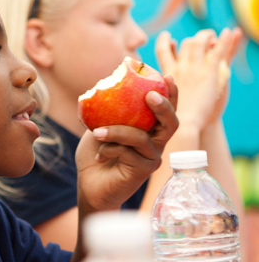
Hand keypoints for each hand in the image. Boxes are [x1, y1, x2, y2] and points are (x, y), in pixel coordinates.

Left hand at [75, 75, 178, 211]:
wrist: (89, 185)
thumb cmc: (96, 154)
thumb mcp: (99, 126)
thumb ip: (106, 110)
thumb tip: (102, 84)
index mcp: (149, 129)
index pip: (166, 110)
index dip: (172, 94)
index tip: (167, 76)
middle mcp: (155, 143)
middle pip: (171, 123)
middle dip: (163, 107)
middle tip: (149, 95)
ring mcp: (151, 158)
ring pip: (142, 139)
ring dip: (118, 132)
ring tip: (97, 132)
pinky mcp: (143, 171)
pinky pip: (129, 154)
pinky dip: (110, 150)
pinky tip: (99, 156)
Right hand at [155, 28, 241, 129]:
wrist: (184, 124)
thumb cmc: (169, 120)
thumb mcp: (159, 102)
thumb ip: (157, 94)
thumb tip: (151, 93)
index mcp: (167, 74)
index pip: (162, 50)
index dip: (164, 41)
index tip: (167, 37)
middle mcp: (179, 67)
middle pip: (185, 44)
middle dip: (193, 39)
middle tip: (202, 40)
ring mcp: (194, 68)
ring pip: (200, 43)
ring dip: (207, 36)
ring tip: (214, 36)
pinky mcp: (209, 73)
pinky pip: (218, 51)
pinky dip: (225, 40)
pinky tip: (229, 32)